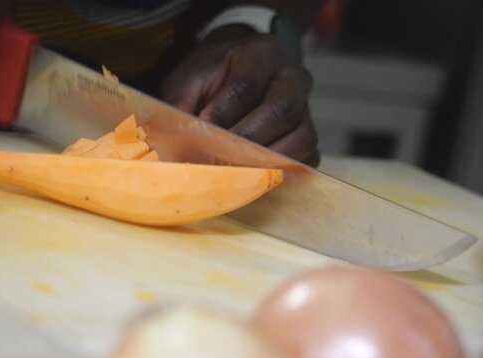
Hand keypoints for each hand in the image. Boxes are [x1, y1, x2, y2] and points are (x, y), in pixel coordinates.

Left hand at [161, 28, 319, 165]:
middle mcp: (291, 77)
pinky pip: (309, 158)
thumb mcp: (189, 82)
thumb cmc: (209, 78)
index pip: (246, 86)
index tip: (203, 131)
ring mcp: (306, 107)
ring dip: (269, 160)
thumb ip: (181, 108)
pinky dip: (285, 173)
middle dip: (248, 140)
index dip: (223, 113)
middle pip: (282, 110)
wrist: (232, 72)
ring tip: (238, 172)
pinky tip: (256, 179)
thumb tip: (173, 148)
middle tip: (220, 158)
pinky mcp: (308, 134)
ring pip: (303, 137)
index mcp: (260, 54)